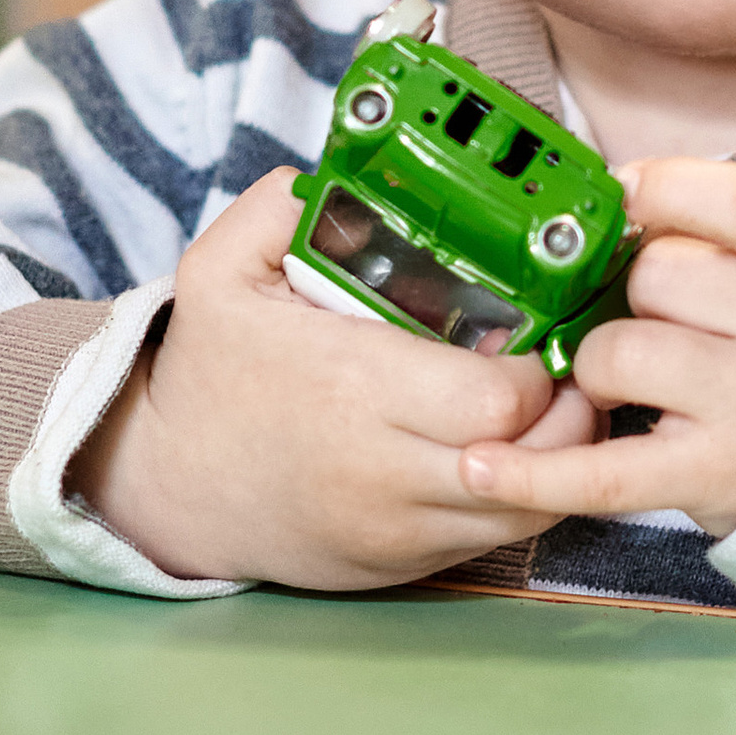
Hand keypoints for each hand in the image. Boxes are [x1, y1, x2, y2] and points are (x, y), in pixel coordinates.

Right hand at [71, 169, 597, 586]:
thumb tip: (350, 169)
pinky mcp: (404, 565)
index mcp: (353, 387)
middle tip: (560, 366)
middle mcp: (383, 470)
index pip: (499, 397)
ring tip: (548, 408)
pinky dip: (521, 494)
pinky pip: (496, 536)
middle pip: (531, 458)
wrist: (168, 490)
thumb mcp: (219, 273)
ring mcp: (397, 528)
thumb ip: (281, 209)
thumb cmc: (209, 377)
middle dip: (567, 409)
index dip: (538, 365)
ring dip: (557, 458)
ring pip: (528, 508)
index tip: (533, 330)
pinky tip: (510, 449)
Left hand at [460, 160, 735, 542]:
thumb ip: (711, 225)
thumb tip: (601, 199)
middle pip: (659, 275)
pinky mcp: (708, 477)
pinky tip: (479, 465)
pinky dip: (533, 472)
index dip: (667, 186)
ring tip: (641, 379)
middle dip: (636, 289)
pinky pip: (601, 471)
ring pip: (616, 353)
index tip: (626, 192)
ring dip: (601, 361)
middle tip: (666, 317)